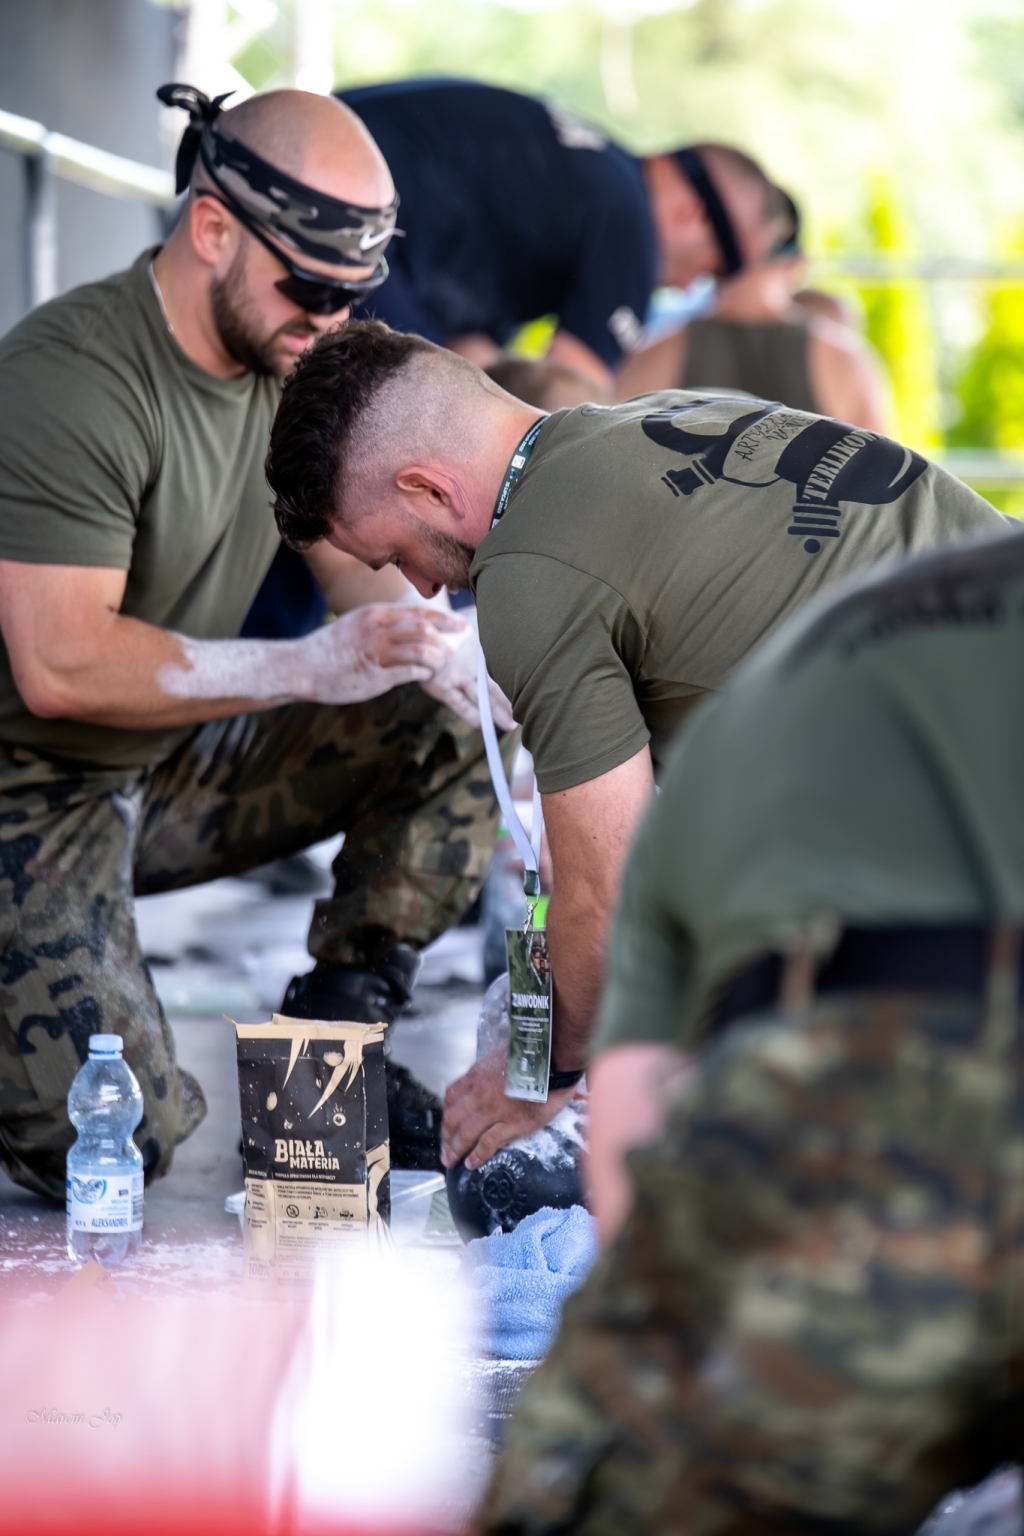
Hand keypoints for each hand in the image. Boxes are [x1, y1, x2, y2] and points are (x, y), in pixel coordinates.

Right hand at [297, 604, 466, 704]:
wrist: (302, 667)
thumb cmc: (332, 648)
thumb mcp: (358, 624)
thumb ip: (384, 624)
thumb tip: (413, 626)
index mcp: (375, 615)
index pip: (419, 613)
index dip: (445, 620)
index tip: (461, 626)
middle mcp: (377, 630)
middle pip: (425, 630)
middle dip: (447, 639)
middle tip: (459, 647)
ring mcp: (376, 653)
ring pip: (421, 651)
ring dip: (437, 658)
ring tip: (441, 664)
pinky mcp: (374, 675)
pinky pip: (409, 672)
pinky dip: (423, 673)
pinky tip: (424, 675)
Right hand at [420, 612, 515, 729]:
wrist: (422, 625)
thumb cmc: (451, 626)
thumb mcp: (474, 622)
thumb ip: (491, 628)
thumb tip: (515, 617)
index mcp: (479, 650)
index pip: (501, 671)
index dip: (516, 683)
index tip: (531, 692)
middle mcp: (469, 664)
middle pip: (493, 688)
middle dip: (508, 704)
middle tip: (525, 715)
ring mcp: (455, 676)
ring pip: (479, 698)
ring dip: (495, 713)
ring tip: (510, 725)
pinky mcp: (440, 686)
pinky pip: (458, 703)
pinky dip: (470, 713)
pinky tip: (482, 723)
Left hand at [441, 1042, 578, 1169]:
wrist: (556, 1060)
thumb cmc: (534, 1053)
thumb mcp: (502, 1054)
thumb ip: (491, 1068)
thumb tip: (490, 1075)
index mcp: (478, 1074)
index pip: (451, 1097)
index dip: (446, 1113)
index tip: (447, 1124)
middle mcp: (480, 1092)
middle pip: (452, 1118)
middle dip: (446, 1137)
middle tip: (444, 1149)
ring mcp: (495, 1109)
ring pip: (465, 1133)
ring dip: (454, 1150)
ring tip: (450, 1161)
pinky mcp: (512, 1123)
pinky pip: (487, 1143)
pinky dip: (476, 1156)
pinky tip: (471, 1164)